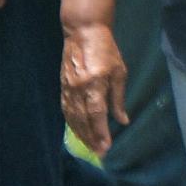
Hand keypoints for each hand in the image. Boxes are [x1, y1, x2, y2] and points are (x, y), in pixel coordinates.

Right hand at [61, 22, 130, 154]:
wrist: (82, 31)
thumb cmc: (106, 50)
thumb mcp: (119, 72)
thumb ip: (118, 98)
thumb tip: (123, 120)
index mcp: (95, 83)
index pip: (97, 114)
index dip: (101, 132)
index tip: (106, 147)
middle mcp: (79, 88)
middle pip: (83, 120)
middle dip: (91, 138)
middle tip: (99, 153)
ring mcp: (68, 88)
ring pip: (73, 117)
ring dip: (81, 134)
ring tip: (90, 146)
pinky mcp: (63, 86)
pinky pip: (66, 110)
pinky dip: (72, 123)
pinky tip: (77, 131)